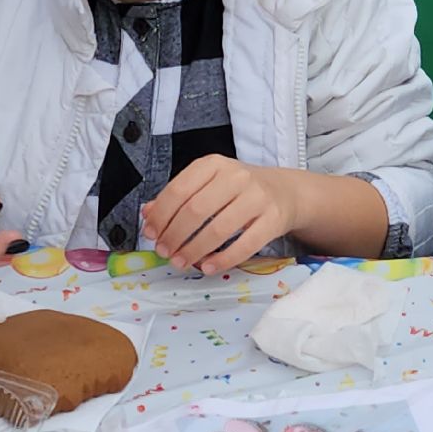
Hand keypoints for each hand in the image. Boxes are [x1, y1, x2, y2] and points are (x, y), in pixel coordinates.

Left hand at [143, 156, 295, 273]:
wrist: (284, 191)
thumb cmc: (240, 189)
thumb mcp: (208, 184)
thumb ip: (178, 197)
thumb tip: (148, 214)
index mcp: (214, 165)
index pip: (179, 189)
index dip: (161, 216)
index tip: (151, 234)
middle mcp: (236, 177)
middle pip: (196, 210)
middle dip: (174, 236)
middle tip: (164, 252)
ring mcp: (257, 197)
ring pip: (219, 229)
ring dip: (194, 250)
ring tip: (181, 262)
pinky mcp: (273, 219)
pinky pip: (245, 244)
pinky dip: (223, 259)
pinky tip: (208, 267)